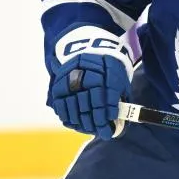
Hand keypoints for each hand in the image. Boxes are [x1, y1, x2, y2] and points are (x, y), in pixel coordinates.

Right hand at [48, 25, 132, 139]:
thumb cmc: (109, 66)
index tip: (110, 129)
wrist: (87, 46)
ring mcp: (71, 77)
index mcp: (106, 70)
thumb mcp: (119, 76)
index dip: (107, 115)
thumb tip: (118, 119)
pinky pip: (60, 102)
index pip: (106, 97)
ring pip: (74, 104)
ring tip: (89, 130)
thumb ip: (119, 97)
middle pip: (89, 102)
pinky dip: (67, 115)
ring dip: (82, 121)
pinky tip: (74, 123)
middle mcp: (87, 72)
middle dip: (96, 121)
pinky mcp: (59, 82)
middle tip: (102, 133)